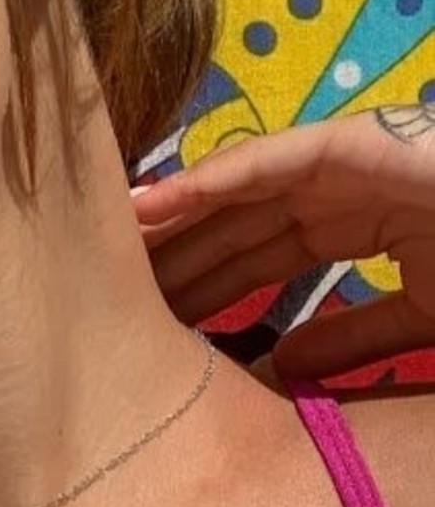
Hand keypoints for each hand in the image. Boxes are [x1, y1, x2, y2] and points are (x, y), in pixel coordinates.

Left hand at [131, 106, 434, 379]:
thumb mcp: (416, 316)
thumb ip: (351, 337)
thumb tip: (282, 364)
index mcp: (346, 229)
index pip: (254, 259)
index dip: (201, 286)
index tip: (146, 321)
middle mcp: (333, 192)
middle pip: (229, 224)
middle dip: (171, 252)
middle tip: (104, 284)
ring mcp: (340, 164)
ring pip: (234, 190)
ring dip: (171, 212)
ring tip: (105, 237)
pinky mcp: (352, 141)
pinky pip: (269, 160)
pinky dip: (211, 178)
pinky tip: (155, 201)